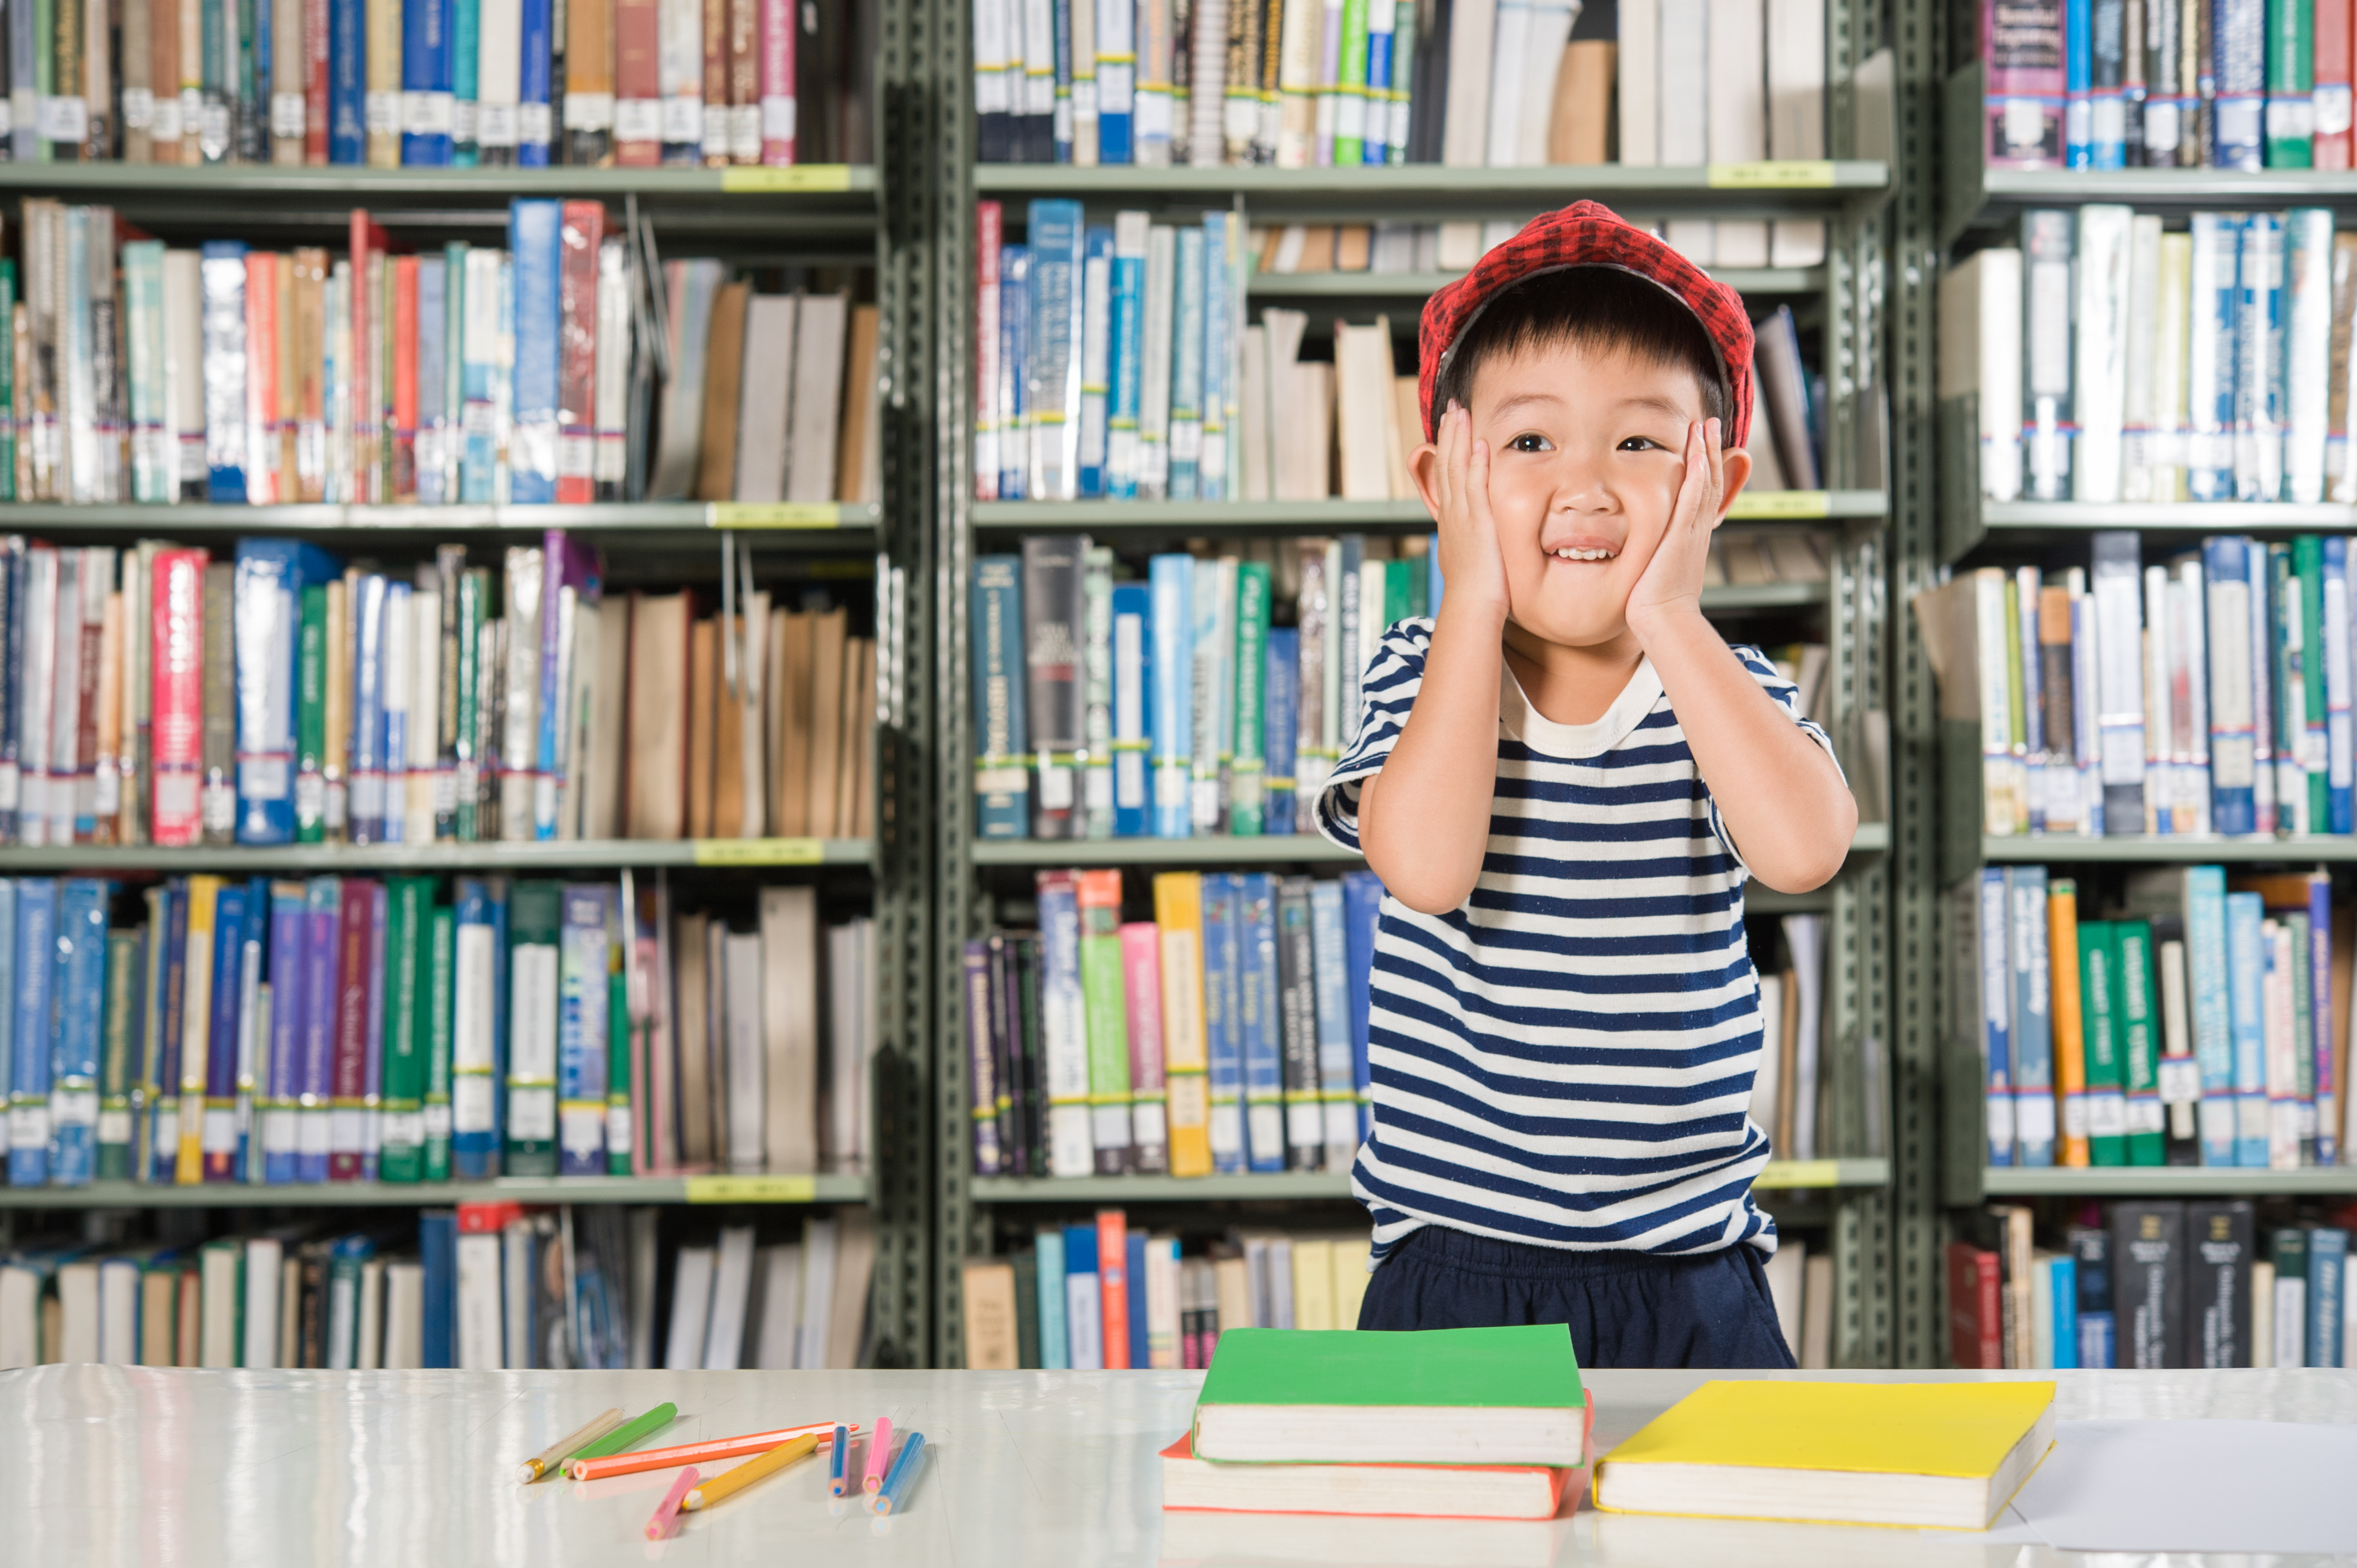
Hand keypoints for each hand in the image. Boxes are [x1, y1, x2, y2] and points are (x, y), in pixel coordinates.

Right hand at [1421, 402, 1510, 621]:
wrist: (1471, 607)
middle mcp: (1451, 514)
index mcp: (1450, 521)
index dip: (1448, 450)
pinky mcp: (1477, 523)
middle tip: (1452, 408)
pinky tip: (1480, 444)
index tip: (1452, 428)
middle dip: (1449, 435)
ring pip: (1456, 470)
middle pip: (1446, 465)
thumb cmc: (1475, 593)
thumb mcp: (1468, 560)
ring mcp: (1462, 517)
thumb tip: (1473, 542)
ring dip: (1459, 440)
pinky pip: (1475, 487)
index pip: (1447, 477)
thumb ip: (1471, 543)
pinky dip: (1476, 464)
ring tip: (1460, 413)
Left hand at [1624, 419, 1723, 644]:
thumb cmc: (1654, 605)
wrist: (1664, 621)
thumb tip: (1646, 552)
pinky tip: (1697, 454)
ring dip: (1706, 453)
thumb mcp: (1656, 571)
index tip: (1701, 445)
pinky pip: (1692, 500)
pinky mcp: (1681, 536)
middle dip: (1710, 451)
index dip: (1704, 468)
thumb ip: (1653, 555)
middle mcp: (1696, 531)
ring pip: (1704, 484)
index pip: (1701, 495)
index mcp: (1691, 538)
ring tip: (1706, 426)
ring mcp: (1692, 532)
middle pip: (1710, 482)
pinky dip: (1697, 475)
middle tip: (1711, 424)